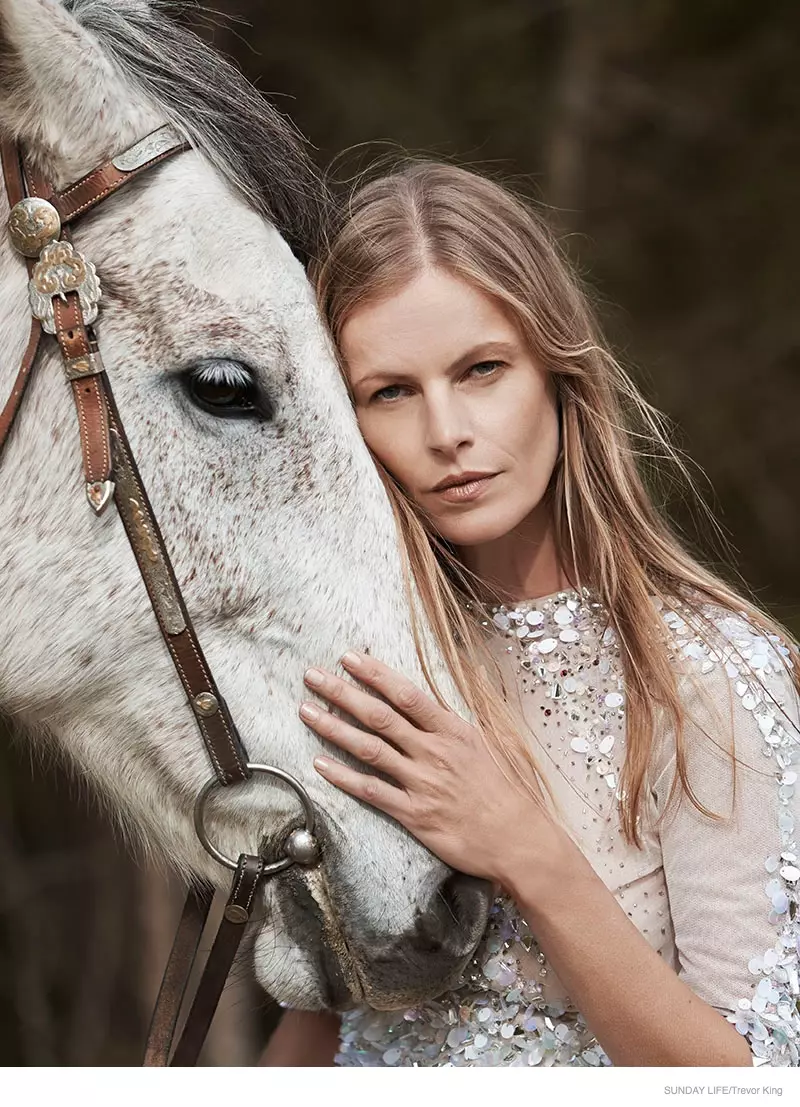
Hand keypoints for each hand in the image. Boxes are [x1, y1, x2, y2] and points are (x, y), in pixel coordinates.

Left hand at [298, 649, 557, 886]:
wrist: (518, 838)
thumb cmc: (504, 790)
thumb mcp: (484, 743)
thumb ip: (450, 722)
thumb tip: (425, 698)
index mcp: (452, 730)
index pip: (406, 694)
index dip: (375, 674)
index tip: (349, 658)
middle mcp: (433, 752)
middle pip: (379, 716)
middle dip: (342, 693)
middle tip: (313, 676)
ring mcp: (422, 783)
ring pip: (369, 749)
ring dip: (334, 729)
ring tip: (307, 712)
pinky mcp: (414, 814)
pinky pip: (371, 791)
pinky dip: (343, 777)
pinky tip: (320, 764)